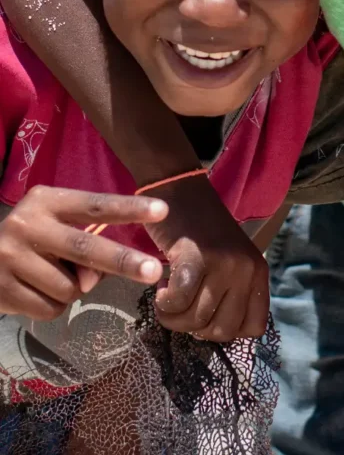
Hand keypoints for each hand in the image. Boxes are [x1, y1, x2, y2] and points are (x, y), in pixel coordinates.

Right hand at [0, 186, 166, 319]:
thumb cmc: (29, 240)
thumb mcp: (55, 229)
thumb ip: (83, 245)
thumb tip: (93, 279)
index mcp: (46, 201)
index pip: (95, 205)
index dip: (128, 209)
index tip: (162, 210)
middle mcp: (27, 224)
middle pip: (85, 247)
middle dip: (123, 261)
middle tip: (153, 270)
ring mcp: (10, 257)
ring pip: (69, 287)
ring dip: (74, 289)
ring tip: (49, 276)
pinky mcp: (1, 289)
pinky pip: (50, 308)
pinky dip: (53, 305)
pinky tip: (34, 290)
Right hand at [143, 174, 269, 341]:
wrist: (181, 193)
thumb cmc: (201, 234)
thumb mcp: (230, 264)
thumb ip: (232, 295)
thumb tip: (213, 333)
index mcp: (259, 273)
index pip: (254, 328)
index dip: (225, 329)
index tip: (205, 314)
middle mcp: (247, 269)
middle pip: (223, 330)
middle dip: (196, 328)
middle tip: (181, 307)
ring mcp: (224, 263)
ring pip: (198, 321)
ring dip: (174, 318)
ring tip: (167, 297)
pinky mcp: (197, 258)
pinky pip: (179, 302)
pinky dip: (165, 304)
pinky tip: (160, 288)